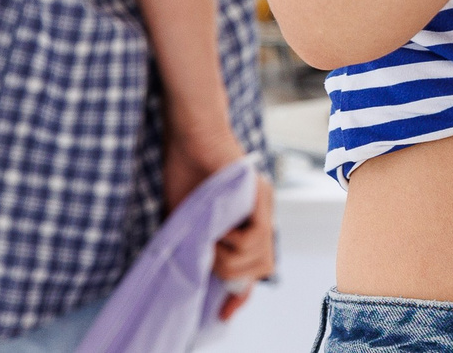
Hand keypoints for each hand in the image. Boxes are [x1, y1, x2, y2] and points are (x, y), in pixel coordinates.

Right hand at [163, 124, 275, 320]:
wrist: (189, 139)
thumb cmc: (186, 175)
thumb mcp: (189, 224)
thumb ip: (199, 248)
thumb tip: (201, 281)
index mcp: (247, 223)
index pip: (257, 267)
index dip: (241, 294)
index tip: (225, 314)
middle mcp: (262, 215)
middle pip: (263, 269)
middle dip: (231, 275)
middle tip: (209, 255)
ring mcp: (265, 205)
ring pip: (260, 258)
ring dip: (229, 259)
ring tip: (210, 239)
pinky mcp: (261, 195)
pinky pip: (257, 237)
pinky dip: (234, 242)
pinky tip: (218, 228)